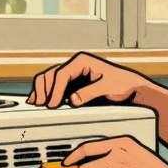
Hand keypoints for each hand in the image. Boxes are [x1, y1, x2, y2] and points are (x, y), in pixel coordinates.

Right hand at [28, 53, 146, 108]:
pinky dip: (46, 93)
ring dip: (41, 91)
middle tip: (41, 105)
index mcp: (82, 61)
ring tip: (36, 104)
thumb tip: (73, 99)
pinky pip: (55, 86)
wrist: (131, 88)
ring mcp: (72, 74)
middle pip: (51, 74)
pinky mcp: (73, 83)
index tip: (52, 104)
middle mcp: (75, 65)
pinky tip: (40, 101)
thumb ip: (90, 93)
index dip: (55, 90)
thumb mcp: (107, 88)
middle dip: (44, 89)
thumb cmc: (123, 84)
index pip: (61, 74)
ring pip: (50, 79)